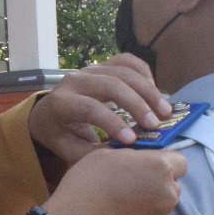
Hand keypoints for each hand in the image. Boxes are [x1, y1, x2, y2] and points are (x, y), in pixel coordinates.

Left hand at [29, 55, 172, 165]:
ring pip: (123, 70)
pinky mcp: (102, 65)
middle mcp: (74, 80)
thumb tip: (128, 153)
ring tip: (164, 110)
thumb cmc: (61, 135)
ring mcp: (89, 69)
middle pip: (111, 84)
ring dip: (148, 89)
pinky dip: (145, 74)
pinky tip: (155, 92)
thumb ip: (95, 153)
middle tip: (156, 125)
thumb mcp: (70, 150)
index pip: (90, 108)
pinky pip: (127, 61)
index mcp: (61, 103)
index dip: (113, 123)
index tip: (132, 140)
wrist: (48, 115)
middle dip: (137, 104)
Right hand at [39, 147, 186, 214]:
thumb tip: (135, 160)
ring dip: (151, 202)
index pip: (180, 162)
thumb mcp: (103, 155)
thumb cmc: (86, 185)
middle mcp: (168, 192)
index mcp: (159, 167)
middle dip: (158, 182)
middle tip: (132, 184)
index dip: (164, 162)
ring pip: (163, 205)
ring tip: (123, 204)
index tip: (146, 166)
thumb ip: (129, 155)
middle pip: (173, 184)